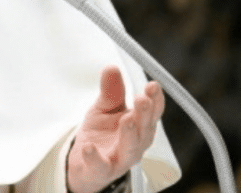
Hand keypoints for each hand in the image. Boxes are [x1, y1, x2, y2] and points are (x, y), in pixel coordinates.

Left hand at [66, 66, 164, 192]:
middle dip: (144, 114)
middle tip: (142, 99)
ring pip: (130, 149)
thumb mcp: (105, 108)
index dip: (155, 99)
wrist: (85, 163)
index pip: (153, 112)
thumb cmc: (102, 134)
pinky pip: (100, 166)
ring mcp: (120, 159)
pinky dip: (94, 157)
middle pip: (145, 129)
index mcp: (140, 125)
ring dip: (130, 135)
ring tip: (126, 119)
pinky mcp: (102, 171)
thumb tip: (112, 68)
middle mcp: (136, 144)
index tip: (152, 85)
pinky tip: (88, 147)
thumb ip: (110, 91)